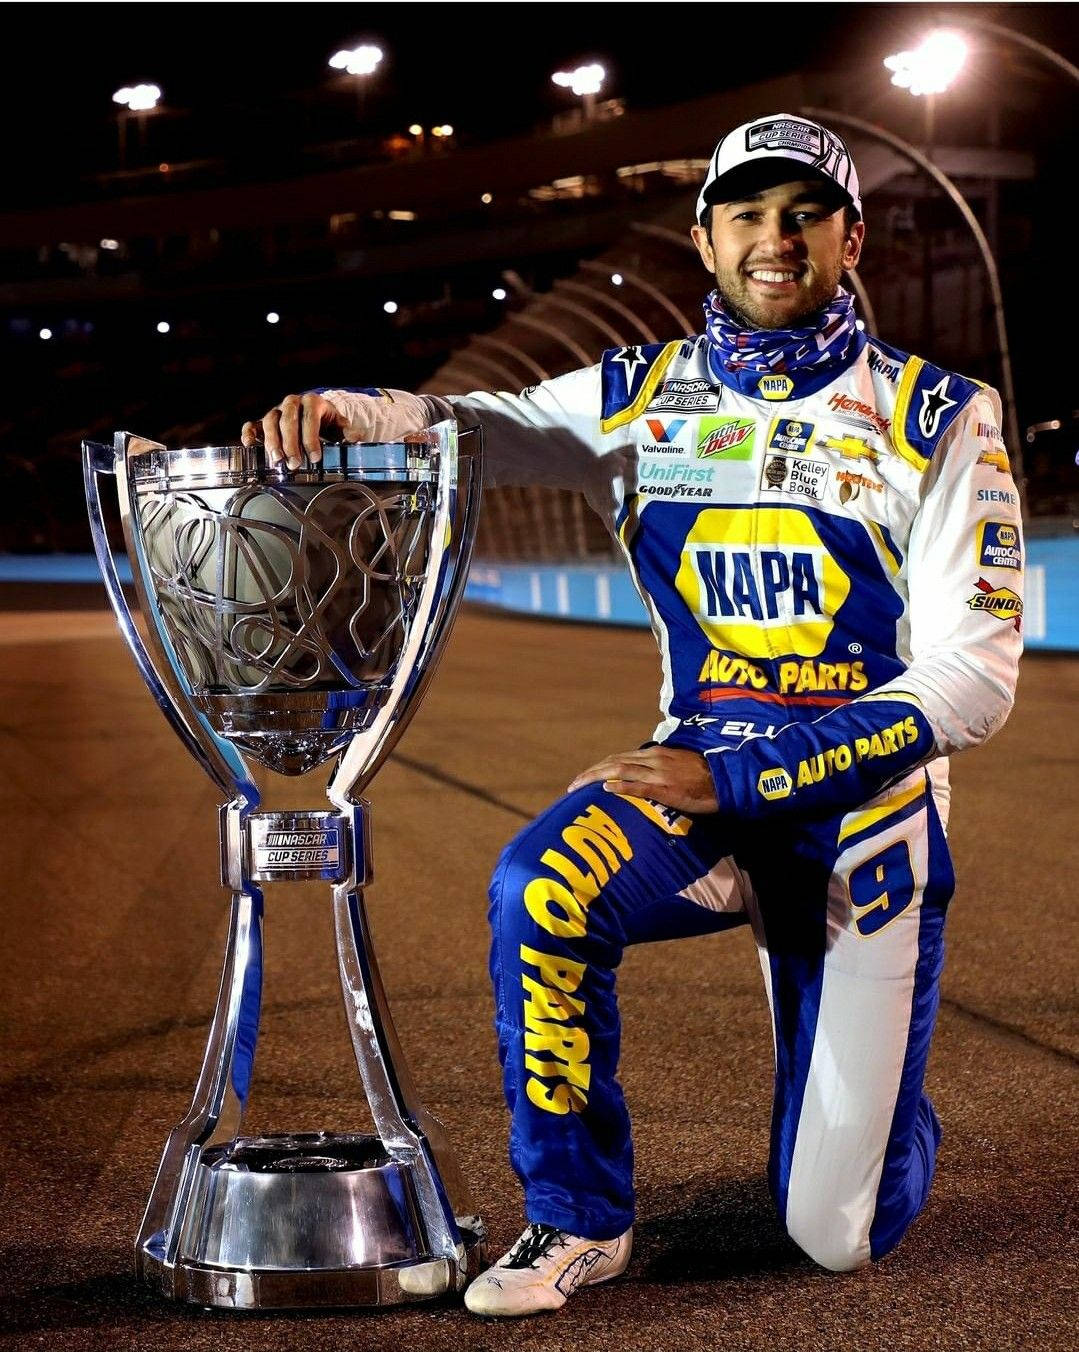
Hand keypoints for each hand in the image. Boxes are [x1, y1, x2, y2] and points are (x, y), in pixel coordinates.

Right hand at [240, 393, 348, 468]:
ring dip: (272, 441)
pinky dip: (248, 433)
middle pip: (288, 420)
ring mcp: (276, 410)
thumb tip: (355, 438)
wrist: (313, 413)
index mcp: (312, 402)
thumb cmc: (326, 421)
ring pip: (270, 421)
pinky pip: (252, 424)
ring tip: (277, 460)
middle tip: (295, 464)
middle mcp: (292, 402)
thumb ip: (347, 432)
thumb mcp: (339, 425)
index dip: (311, 439)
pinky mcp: (263, 420)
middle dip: (291, 443)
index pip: (310, 419)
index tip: (315, 457)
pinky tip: (249, 445)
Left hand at [567, 746, 717, 813]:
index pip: (618, 758)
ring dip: (595, 778)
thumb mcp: (676, 765)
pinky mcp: (666, 789)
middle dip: (590, 773)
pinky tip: (606, 790)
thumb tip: (640, 776)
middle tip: (572, 786)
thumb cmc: (702, 775)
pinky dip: (621, 786)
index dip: (598, 767)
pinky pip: (640, 786)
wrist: (724, 780)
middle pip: (613, 762)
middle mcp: (652, 760)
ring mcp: (658, 773)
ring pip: (620, 770)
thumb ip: (657, 768)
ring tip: (578, 788)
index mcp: (654, 754)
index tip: (583, 777)